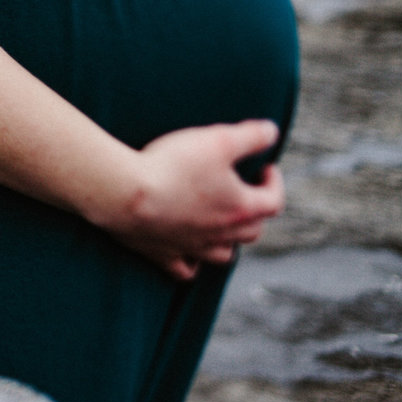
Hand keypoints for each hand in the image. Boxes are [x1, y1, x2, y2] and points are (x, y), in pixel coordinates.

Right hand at [107, 119, 284, 281]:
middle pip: (253, 230)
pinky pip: (187, 269)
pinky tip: (190, 251)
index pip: (274, 201)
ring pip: (225, 254)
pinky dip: (193, 262)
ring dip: (230, 239)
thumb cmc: (173, 165)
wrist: (126, 193)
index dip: (275, 183)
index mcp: (241, 208)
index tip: (265, 167)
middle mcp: (222, 234)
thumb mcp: (218, 139)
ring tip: (221, 221)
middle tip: (244, 189)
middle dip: (255, 210)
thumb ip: (251, 136)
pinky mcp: (165, 255)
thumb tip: (272, 132)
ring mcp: (194, 248)